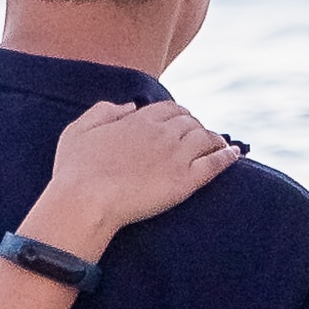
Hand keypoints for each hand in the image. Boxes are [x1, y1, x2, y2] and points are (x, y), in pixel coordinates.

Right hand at [31, 98, 243, 257]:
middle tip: (199, 136)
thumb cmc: (74, 171)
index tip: (181, 122)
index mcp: (139, 119)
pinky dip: (227, 156)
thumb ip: (104, 111)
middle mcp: (162, 133)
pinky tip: (234, 155)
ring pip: (206, 138)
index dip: (178, 114)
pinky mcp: (185, 181)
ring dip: (213, 139)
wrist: (84, 203)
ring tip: (220, 145)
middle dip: (196, 125)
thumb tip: (131, 105)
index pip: (169, 109)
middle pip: (190, 121)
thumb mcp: (78, 130)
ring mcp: (176, 156)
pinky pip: (215, 163)